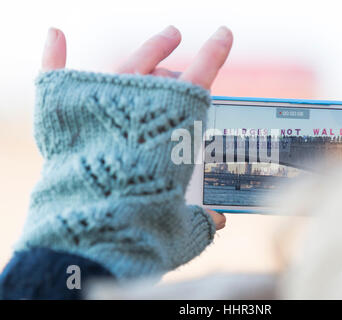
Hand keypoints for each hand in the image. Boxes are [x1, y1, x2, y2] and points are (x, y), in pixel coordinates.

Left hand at [41, 25, 230, 230]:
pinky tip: (55, 34)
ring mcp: (103, 104)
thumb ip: (201, 218)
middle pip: (158, 70)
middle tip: (172, 36)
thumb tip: (219, 221)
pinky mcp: (67, 112)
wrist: (94, 226)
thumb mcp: (180, 224)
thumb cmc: (145, 226)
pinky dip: (54, 55)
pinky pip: (56, 73)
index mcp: (175, 126)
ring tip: (159, 40)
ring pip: (124, 68)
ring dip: (142, 51)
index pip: (201, 76)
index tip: (223, 33)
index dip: (214, 52)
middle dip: (165, 50)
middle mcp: (142, 107)